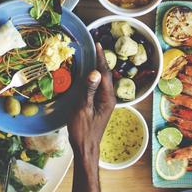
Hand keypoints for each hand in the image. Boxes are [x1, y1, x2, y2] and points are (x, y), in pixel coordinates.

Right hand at [67, 43, 115, 159]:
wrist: (85, 147)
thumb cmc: (83, 130)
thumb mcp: (83, 108)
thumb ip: (89, 90)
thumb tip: (94, 72)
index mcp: (107, 98)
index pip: (104, 73)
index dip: (100, 58)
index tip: (97, 44)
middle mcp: (108, 98)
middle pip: (105, 75)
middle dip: (100, 60)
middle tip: (93, 46)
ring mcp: (104, 102)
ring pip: (102, 81)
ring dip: (96, 68)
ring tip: (90, 56)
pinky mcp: (99, 105)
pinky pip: (97, 87)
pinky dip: (92, 78)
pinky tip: (86, 75)